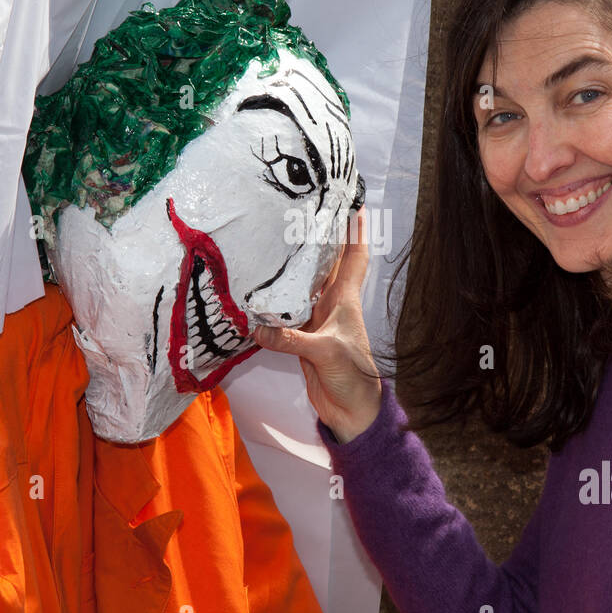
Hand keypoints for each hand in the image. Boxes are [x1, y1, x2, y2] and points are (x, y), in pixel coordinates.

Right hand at [252, 208, 380, 442]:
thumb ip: (291, 340)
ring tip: (278, 239)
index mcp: (344, 300)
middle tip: (304, 209)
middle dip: (320, 237)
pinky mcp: (301, 339)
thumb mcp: (324, 353)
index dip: (355, 230)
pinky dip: (274, 302)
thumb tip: (257, 328)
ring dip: (296, 265)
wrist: (352, 410)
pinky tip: (259, 292)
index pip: (354, 257)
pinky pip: (285, 312)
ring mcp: (315, 320)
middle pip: (327, 263)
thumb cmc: (352, 376)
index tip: (353, 202)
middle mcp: (331, 305)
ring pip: (305, 284)